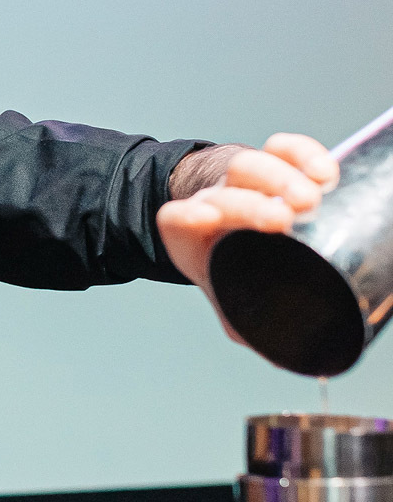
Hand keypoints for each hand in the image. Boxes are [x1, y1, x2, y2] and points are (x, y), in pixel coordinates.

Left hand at [157, 133, 339, 337]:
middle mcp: (214, 201)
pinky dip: (304, 154)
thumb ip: (243, 320)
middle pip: (223, 192)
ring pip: (251, 166)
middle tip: (283, 220)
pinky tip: (324, 172)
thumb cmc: (229, 264)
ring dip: (280, 178)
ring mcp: (243, 181)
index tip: (206, 220)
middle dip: (250, 204)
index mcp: (191, 234)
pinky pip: (284, 149)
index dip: (186, 217)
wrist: (233, 222)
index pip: (176, 219)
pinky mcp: (274, 163)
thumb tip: (279, 352)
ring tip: (310, 199)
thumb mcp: (227, 293)